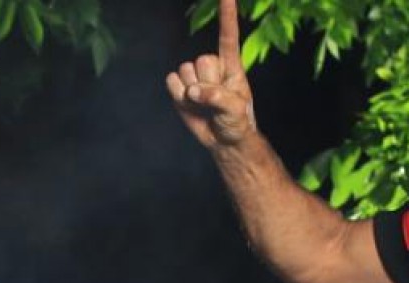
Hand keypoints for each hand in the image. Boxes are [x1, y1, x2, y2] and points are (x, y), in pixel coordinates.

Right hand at [165, 0, 256, 148]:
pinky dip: (178, 97)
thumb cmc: (237, 122)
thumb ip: (217, 98)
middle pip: (202, 61)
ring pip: (185, 71)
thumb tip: (193, 91)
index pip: (228, 36)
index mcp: (231, 65)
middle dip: (207, 84)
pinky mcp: (180, 88)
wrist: (223, 141)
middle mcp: (212, 66)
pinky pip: (172, 83)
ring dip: (192, 93)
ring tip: (204, 106)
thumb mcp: (235, 110)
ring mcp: (195, 76)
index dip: (226, 15)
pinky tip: (191, 106)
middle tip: (215, 102)